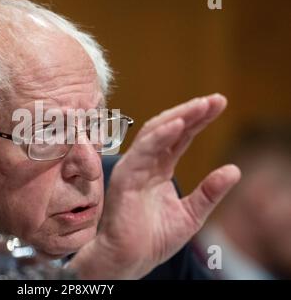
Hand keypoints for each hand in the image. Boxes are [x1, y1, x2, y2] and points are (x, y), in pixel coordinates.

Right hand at [69, 94, 240, 278]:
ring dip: (178, 117)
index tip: (218, 105)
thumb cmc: (153, 239)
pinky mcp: (125, 177)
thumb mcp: (191, 214)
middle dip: (191, 112)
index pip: (180, 138)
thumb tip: (234, 169)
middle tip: (215, 100)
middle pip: (168, 129)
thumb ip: (209, 192)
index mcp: (159, 170)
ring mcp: (134, 168)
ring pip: (154, 133)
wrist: (129, 260)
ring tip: (201, 105)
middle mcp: (146, 164)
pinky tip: (178, 125)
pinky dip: (159, 136)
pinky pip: (142, 151)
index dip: (198, 121)